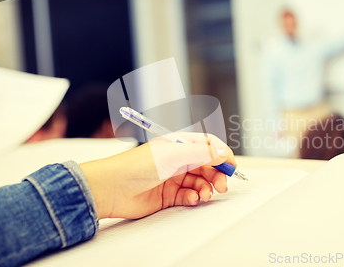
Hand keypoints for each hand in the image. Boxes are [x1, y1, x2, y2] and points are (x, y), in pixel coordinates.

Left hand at [80, 133, 235, 219]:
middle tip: (222, 185)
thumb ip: (201, 153)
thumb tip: (223, 152)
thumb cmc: (136, 166)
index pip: (208, 146)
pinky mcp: (169, 195)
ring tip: (204, 195)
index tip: (231, 166)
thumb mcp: (173, 155)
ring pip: (201, 182)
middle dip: (217, 175)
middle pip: (208, 165)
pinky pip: (190, 196)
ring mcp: (174, 177)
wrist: (112, 188)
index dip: (222, 154)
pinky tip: (191, 199)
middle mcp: (178, 159)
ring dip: (206, 188)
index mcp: (179, 144)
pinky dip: (194, 198)